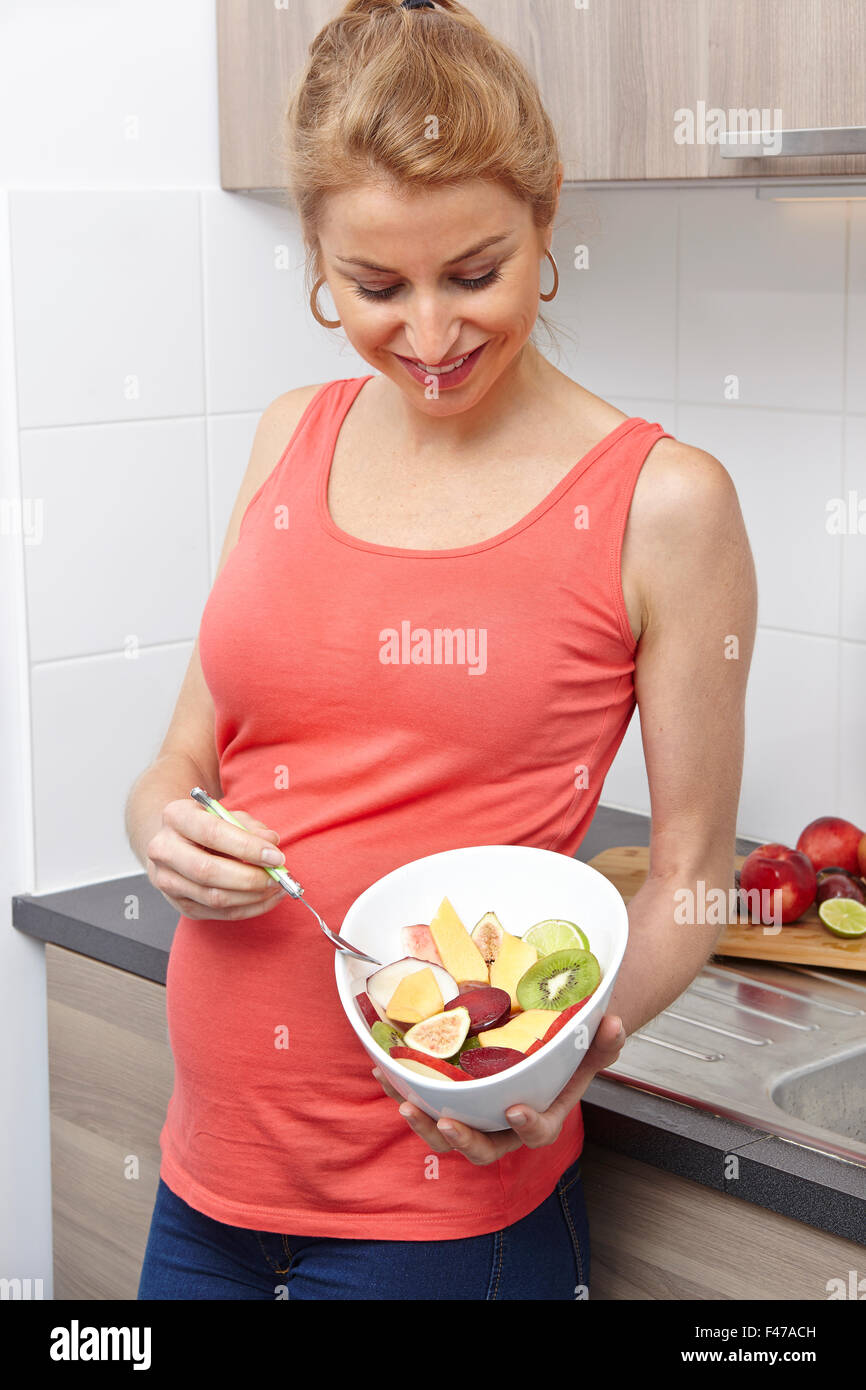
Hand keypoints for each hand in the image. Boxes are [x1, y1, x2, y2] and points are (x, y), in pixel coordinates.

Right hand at [146, 798, 286, 919]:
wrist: (175, 841)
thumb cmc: (206, 825)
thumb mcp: (227, 814)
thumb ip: (249, 826)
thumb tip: (271, 843)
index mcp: (176, 817)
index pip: (212, 833)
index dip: (247, 847)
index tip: (276, 856)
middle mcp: (164, 850)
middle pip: (208, 871)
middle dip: (249, 877)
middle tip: (278, 877)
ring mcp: (167, 880)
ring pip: (213, 897)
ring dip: (252, 896)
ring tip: (277, 887)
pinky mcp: (178, 903)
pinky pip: (217, 913)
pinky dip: (248, 908)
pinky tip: (267, 898)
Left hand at [372, 1012, 626, 1163]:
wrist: (538, 1048)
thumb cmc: (563, 1053)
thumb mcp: (588, 1047)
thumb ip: (602, 1042)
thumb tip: (615, 1024)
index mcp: (539, 1116)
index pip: (537, 1133)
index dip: (528, 1126)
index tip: (516, 1111)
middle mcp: (503, 1126)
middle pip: (483, 1148)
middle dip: (462, 1139)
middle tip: (444, 1121)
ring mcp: (473, 1116)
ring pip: (446, 1135)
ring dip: (423, 1123)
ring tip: (405, 1104)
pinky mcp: (447, 1101)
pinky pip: (423, 1102)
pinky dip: (401, 1090)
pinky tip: (384, 1070)